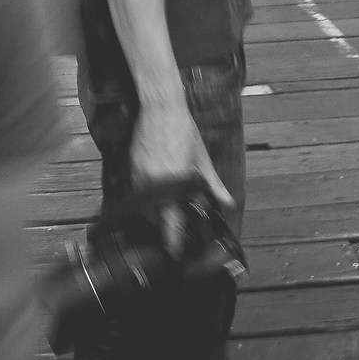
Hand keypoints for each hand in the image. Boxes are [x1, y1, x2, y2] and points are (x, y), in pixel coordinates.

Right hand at [130, 101, 231, 250]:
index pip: (170, 220)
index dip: (171, 238)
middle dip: (163, 223)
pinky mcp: (131, 165)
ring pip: (143, 204)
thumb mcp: (202, 158)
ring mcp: (139, 173)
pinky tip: (156, 189)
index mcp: (172, 181)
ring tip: (167, 206)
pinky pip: (136, 189)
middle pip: (154, 215)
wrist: (161, 107)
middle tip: (175, 224)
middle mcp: (152, 181)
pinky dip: (145, 195)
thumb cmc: (183, 130)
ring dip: (154, 209)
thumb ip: (213, 184)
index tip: (173, 252)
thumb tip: (227, 202)